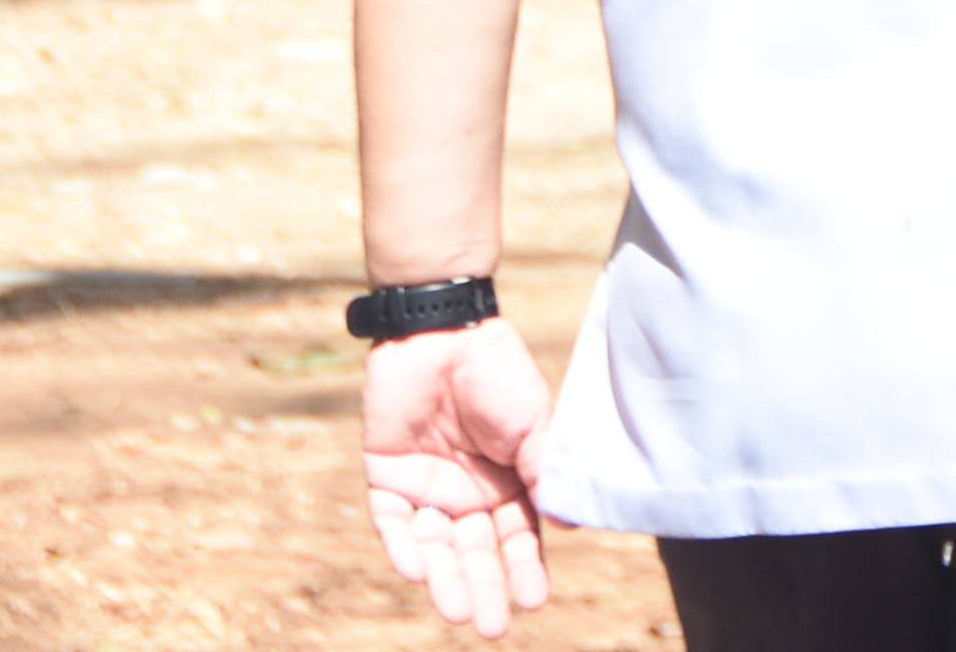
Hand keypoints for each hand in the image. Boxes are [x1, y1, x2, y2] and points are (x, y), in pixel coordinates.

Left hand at [363, 315, 553, 635]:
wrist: (441, 333)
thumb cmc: (497, 373)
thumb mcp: (532, 422)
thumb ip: (544, 470)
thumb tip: (569, 523)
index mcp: (508, 481)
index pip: (518, 537)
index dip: (525, 569)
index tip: (533, 602)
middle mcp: (468, 493)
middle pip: (476, 552)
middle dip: (484, 587)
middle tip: (489, 627)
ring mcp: (426, 487)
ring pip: (435, 547)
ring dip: (445, 580)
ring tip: (457, 611)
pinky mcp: (386, 478)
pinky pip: (393, 522)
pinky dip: (404, 546)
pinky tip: (418, 571)